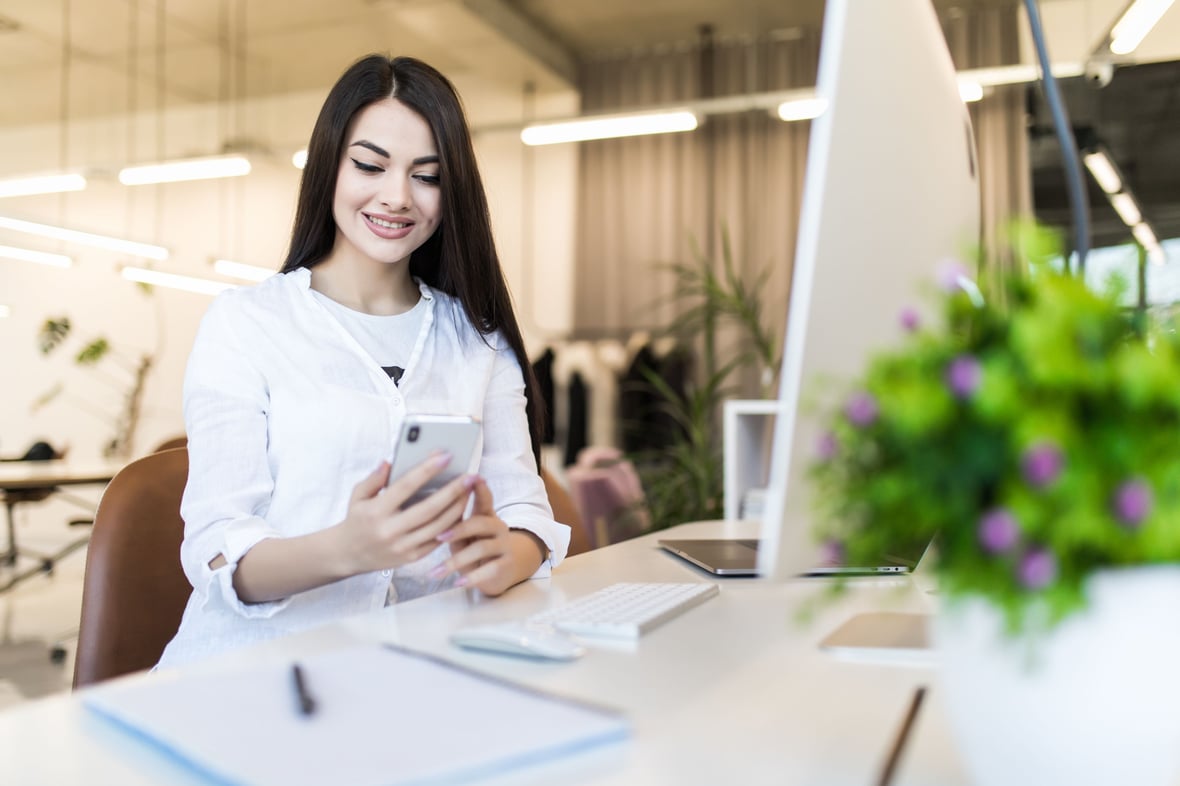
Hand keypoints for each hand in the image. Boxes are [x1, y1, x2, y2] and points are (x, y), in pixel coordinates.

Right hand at [336, 454, 474, 574]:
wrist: (348, 555)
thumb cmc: (356, 519)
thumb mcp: (358, 496)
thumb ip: (374, 478)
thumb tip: (390, 462)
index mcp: (376, 511)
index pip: (405, 487)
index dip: (427, 470)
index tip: (446, 456)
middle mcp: (390, 530)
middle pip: (429, 508)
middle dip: (453, 491)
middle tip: (471, 475)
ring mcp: (402, 546)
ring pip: (438, 526)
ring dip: (457, 507)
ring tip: (469, 491)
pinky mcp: (411, 557)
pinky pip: (437, 540)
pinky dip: (451, 525)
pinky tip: (460, 510)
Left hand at [437, 478, 535, 596]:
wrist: (501, 571)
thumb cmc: (474, 548)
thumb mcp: (464, 535)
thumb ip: (453, 523)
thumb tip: (429, 509)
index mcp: (486, 515)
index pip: (484, 498)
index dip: (479, 489)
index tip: (472, 478)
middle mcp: (498, 527)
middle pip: (481, 522)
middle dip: (459, 529)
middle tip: (439, 537)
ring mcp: (505, 545)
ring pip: (482, 548)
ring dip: (457, 560)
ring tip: (436, 571)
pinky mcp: (506, 565)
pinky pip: (490, 569)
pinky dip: (472, 577)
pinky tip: (458, 583)